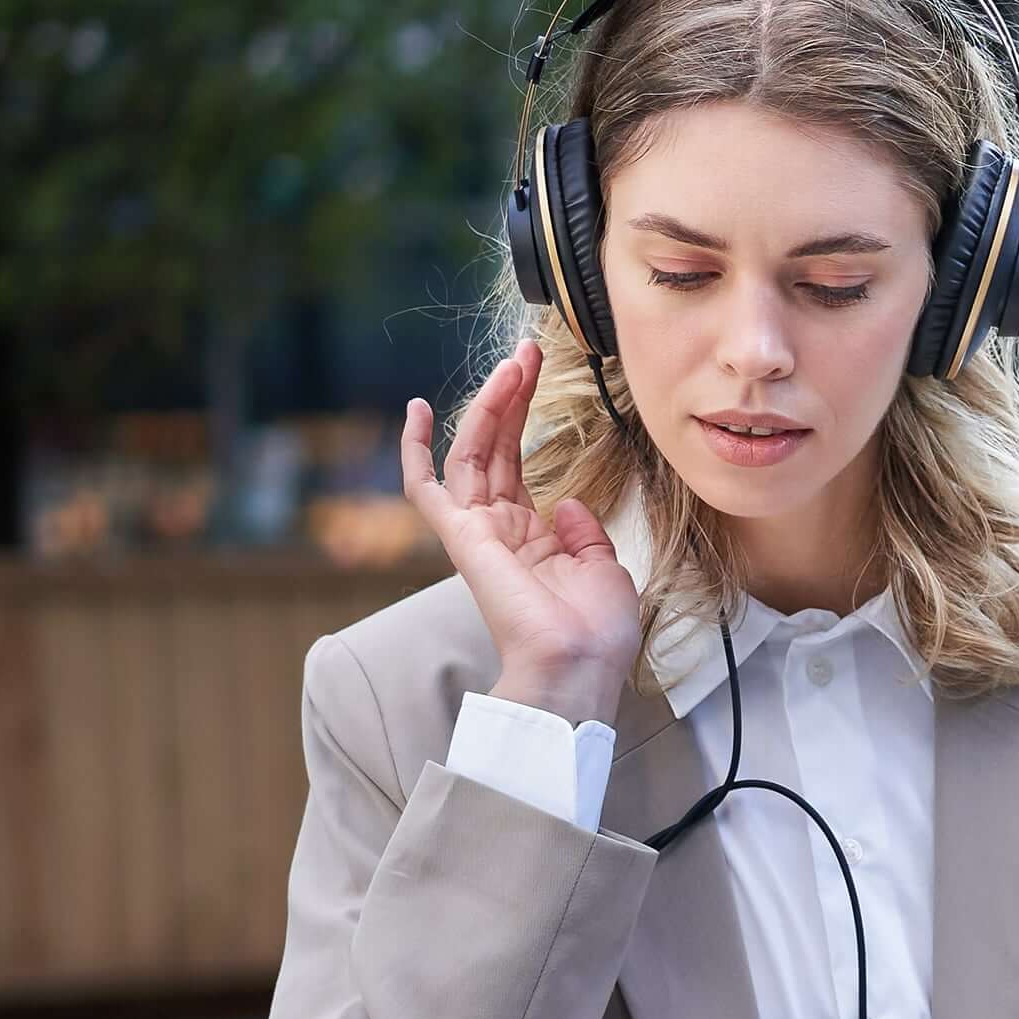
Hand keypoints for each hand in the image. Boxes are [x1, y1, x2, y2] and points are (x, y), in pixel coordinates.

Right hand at [396, 340, 633, 724]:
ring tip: (513, 364)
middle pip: (494, 447)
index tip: (535, 373)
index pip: (515, 463)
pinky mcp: (463, 537)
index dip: (524, 415)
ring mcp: (477, 532)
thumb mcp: (603, 569)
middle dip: (510, 397)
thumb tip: (569, 507)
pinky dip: (416, 450)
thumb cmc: (594, 632)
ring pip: (472, 453)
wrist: (578, 666)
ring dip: (491, 405)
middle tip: (526, 352)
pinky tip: (419, 409)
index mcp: (530, 539)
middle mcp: (498, 531)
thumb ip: (583, 534)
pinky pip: (425, 488)